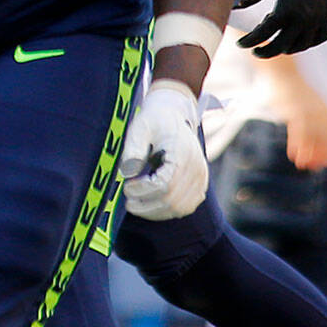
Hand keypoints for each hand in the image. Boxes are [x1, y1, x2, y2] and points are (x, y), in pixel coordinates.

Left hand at [120, 79, 207, 219]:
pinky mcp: (200, 185)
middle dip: (147, 206)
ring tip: (136, 205)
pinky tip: (150, 206)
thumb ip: (133, 149)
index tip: (126, 187)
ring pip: (181, 208)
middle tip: (128, 202)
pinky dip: (167, 211)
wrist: (174, 114)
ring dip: (156, 212)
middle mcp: (196, 168)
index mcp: (182, 153)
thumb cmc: (154, 120)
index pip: (165, 184)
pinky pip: (186, 206)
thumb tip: (126, 174)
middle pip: (173, 200)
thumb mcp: (139, 127)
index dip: (143, 191)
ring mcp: (201, 178)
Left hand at [234, 0, 326, 56]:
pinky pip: (319, 37)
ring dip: (287, 48)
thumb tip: (231, 4)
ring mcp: (320, 19)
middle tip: (255, 51)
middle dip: (265, 51)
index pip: (263, 34)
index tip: (240, 45)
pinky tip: (296, 39)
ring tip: (274, 44)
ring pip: (301, 45)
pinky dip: (307, 41)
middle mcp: (305, 18)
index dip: (249, 42)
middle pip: (281, 46)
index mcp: (286, 10)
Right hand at [270, 72, 326, 171]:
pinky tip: (293, 154)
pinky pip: (296, 133)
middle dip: (318, 155)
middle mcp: (318, 113)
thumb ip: (314, 116)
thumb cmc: (292, 89)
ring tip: (303, 165)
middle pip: (321, 140)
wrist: (282, 74)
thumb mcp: (309, 102)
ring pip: (309, 139)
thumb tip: (313, 132)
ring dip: (306, 154)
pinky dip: (295, 145)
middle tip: (315, 167)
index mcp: (324, 111)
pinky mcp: (293, 113)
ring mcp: (306, 113)